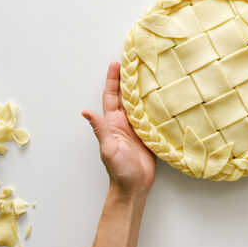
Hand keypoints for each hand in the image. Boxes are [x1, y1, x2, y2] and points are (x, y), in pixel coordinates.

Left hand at [82, 62, 155, 197]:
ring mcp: (137, 127)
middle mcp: (124, 122)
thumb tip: (85, 112)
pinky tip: (162, 94)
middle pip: (125, 95)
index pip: (111, 96)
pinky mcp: (149, 133)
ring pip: (139, 102)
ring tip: (148, 71)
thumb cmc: (119, 170)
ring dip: (142, 88)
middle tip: (134, 60)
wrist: (134, 186)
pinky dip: (155, 103)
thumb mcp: (108, 148)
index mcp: (113, 122)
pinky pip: (152, 114)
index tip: (116, 63)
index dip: (112, 80)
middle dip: (128, 78)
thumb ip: (99, 129)